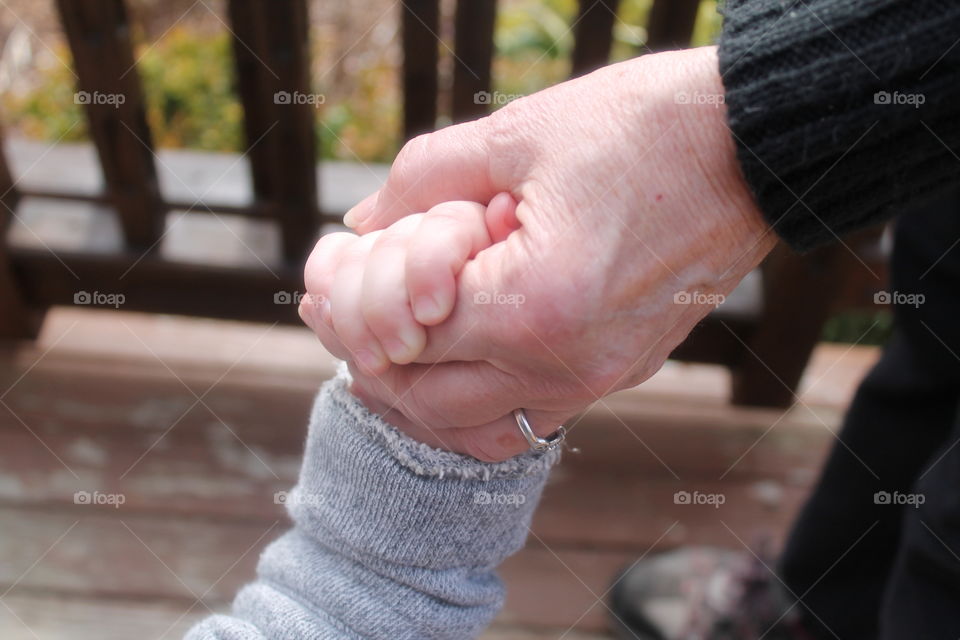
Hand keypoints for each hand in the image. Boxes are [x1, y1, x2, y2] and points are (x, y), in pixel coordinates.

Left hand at [329, 46, 776, 460]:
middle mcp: (566, 366)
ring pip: (476, 430)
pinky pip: (527, 418)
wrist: (751, 151)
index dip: (351, 306)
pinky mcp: (619, 374)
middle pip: (428, 401)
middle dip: (371, 359)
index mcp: (533, 308)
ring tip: (395, 340)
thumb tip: (363, 223)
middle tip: (342, 313)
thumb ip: (422, 182)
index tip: (328, 275)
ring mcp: (597, 381)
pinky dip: (477, 400)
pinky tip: (460, 354)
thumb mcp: (517, 136)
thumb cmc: (643, 131)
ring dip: (421, 392)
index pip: (404, 337)